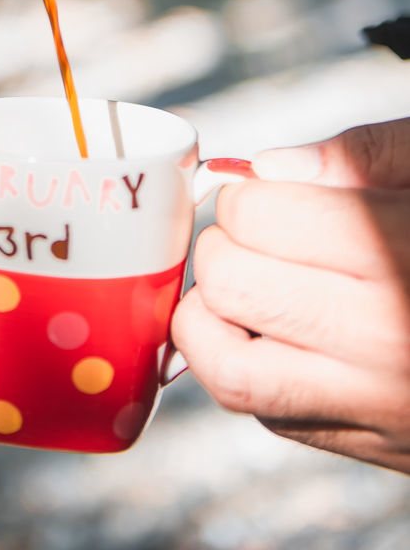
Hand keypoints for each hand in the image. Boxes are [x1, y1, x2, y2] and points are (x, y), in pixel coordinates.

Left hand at [172, 118, 409, 472]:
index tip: (270, 193)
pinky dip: (240, 366)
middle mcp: (388, 337)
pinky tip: (270, 331)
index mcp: (403, 255)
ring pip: (229, 366)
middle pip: (234, 281)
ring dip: (211, 314)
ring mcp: (378, 404)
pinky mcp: (373, 446)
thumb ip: (364, 155)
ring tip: (239, 283)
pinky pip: (266, 411)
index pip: (260, 215)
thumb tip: (265, 169)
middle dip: (226, 243)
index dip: (249, 193)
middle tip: (255, 232)